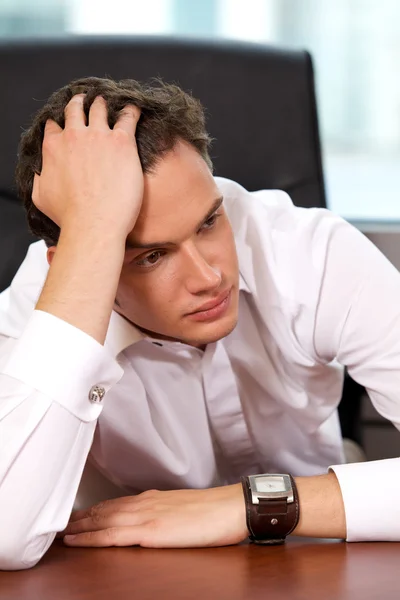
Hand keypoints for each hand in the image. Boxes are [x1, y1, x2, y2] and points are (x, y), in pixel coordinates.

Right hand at [32, 94, 142, 236]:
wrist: (94, 223)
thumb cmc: (69, 216)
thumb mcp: (41, 197)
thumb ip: (39, 179)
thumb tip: (40, 173)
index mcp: (54, 147)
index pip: (54, 127)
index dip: (60, 125)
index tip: (65, 127)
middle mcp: (74, 136)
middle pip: (76, 110)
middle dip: (79, 103)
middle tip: (85, 101)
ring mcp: (99, 136)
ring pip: (100, 108)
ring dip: (103, 103)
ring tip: (108, 102)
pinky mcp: (122, 142)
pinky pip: (128, 117)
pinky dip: (131, 110)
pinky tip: (135, 109)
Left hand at [61, 484, 247, 547]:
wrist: (230, 507)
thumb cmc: (214, 511)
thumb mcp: (184, 508)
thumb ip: (165, 511)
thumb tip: (156, 518)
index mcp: (154, 499)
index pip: (116, 503)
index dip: (95, 510)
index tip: (80, 515)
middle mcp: (145, 504)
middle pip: (104, 509)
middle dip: (81, 517)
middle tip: (63, 524)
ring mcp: (145, 516)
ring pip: (102, 520)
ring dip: (80, 526)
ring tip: (63, 532)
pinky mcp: (149, 531)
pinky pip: (112, 534)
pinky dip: (91, 537)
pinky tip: (79, 540)